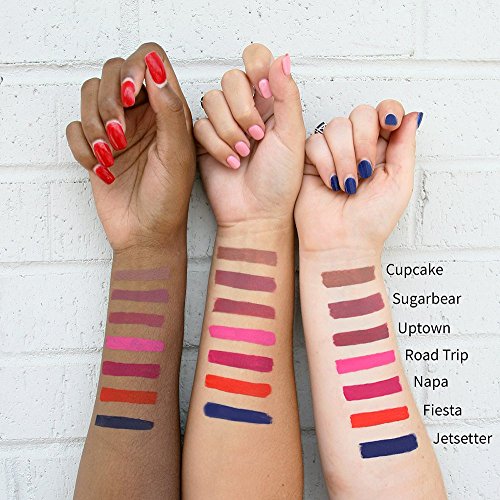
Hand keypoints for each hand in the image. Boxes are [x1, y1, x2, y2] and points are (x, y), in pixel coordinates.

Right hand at [66, 43, 194, 250]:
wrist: (146, 235)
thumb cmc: (169, 200)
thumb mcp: (177, 154)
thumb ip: (170, 110)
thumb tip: (155, 67)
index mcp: (168, 110)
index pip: (150, 60)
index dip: (135, 68)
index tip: (130, 95)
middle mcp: (142, 114)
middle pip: (112, 71)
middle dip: (108, 101)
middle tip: (119, 134)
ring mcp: (117, 128)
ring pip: (89, 95)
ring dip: (93, 124)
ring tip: (110, 154)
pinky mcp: (95, 146)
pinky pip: (74, 127)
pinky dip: (82, 147)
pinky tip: (101, 169)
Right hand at [195, 44, 304, 226]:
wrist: (256, 215)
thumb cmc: (280, 183)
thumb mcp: (292, 136)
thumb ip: (286, 95)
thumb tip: (281, 59)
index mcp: (272, 102)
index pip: (257, 59)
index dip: (255, 68)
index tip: (263, 92)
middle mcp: (247, 108)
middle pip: (231, 78)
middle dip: (242, 108)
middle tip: (255, 135)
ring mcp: (224, 123)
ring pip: (212, 100)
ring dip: (229, 129)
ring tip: (244, 153)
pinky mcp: (204, 140)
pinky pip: (199, 125)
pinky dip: (216, 145)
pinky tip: (230, 161)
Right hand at [295, 101, 422, 251]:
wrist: (342, 243)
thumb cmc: (371, 222)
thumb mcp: (399, 183)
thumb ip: (405, 147)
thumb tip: (412, 116)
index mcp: (382, 150)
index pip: (385, 112)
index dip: (387, 111)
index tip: (390, 124)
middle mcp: (357, 147)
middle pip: (361, 114)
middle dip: (365, 141)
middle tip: (365, 171)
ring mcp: (333, 152)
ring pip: (337, 126)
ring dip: (345, 158)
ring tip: (347, 185)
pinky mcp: (310, 160)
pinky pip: (315, 142)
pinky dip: (325, 163)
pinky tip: (330, 183)